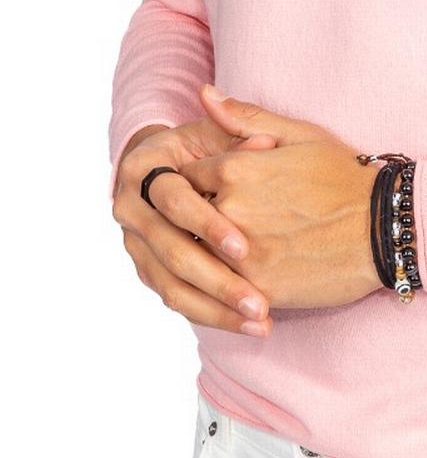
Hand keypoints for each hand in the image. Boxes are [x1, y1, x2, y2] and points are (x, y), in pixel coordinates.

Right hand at [112, 116, 280, 336]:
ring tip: (260, 322)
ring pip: (171, 286)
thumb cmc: (211, 142)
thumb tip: (265, 142)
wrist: (178, 164)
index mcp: (144, 166)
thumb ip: (244, 131)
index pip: (173, 201)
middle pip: (170, 252)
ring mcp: (136, 243)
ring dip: (216, 309)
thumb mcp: (225, 131)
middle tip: (258, 302)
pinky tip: (245, 325)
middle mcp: (131, 207)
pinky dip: (211, 314)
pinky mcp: (148, 269)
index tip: (243, 248)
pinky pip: (175, 298)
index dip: (206, 224)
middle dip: (217, 281)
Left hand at [177, 84, 385, 310]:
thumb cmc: (343, 175)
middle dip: (194, 217)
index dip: (195, 182)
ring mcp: (242, 254)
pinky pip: (220, 288)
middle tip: (216, 219)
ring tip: (231, 246)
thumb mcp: (299, 134)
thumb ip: (244, 117)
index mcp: (236, 169)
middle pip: (184, 218)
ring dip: (205, 251)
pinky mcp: (256, 288)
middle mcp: (230, 211)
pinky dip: (224, 281)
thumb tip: (204, 93)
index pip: (184, 176)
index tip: (207, 189)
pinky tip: (242, 272)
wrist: (385, 226)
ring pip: (197, 254)